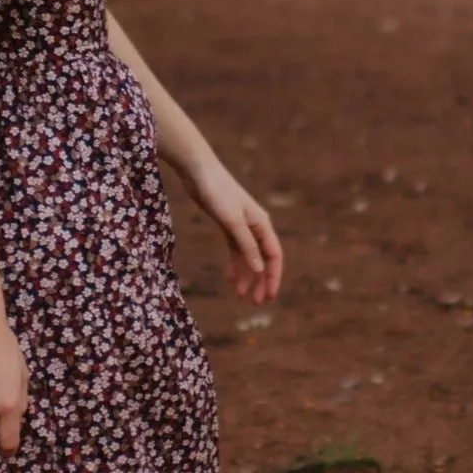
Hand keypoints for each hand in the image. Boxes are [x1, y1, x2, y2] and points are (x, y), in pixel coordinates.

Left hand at [182, 158, 283, 304]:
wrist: (198, 170)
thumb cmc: (217, 192)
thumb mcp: (232, 222)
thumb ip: (247, 246)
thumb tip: (260, 270)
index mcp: (262, 224)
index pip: (274, 256)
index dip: (273, 277)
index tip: (268, 297)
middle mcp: (255, 225)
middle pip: (264, 259)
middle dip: (262, 281)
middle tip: (257, 303)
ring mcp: (241, 225)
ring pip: (250, 256)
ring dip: (248, 276)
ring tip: (242, 296)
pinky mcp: (227, 224)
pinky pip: (236, 250)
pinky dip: (235, 265)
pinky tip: (231, 279)